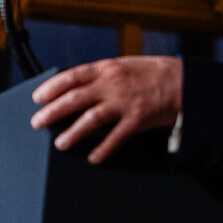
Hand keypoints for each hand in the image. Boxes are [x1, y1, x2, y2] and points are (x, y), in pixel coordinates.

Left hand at [30, 56, 182, 163]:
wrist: (184, 81)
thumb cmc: (155, 73)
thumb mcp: (124, 65)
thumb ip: (102, 75)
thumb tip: (79, 86)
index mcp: (107, 69)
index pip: (71, 77)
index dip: (50, 88)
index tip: (38, 98)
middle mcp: (113, 85)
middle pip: (74, 99)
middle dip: (52, 112)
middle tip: (38, 123)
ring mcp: (125, 103)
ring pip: (90, 119)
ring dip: (72, 133)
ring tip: (61, 143)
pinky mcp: (138, 120)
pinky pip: (116, 137)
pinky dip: (103, 148)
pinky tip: (94, 157)